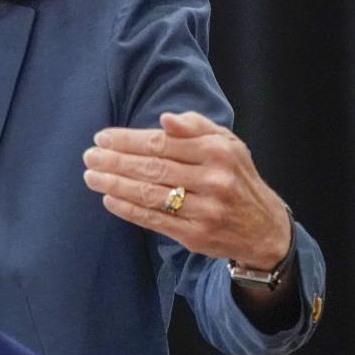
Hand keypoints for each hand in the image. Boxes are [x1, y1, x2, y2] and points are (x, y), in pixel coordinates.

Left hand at [82, 111, 290, 269]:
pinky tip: (109, 199)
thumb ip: (195, 126)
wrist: (265, 229)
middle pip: (153, 168)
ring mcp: (205, 210)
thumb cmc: (236, 176)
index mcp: (218, 152)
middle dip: (115, 161)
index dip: (127, 140)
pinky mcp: (196, 235)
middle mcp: (214, 180)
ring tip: (91, 176)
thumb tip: (165, 118)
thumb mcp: (227, 143)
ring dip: (115, 184)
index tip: (102, 138)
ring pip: (151, 195)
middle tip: (89, 156)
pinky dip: (128, 210)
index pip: (162, 143)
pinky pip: (155, 220)